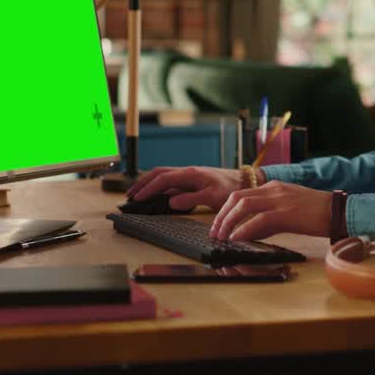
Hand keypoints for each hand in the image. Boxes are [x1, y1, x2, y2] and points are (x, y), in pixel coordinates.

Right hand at [125, 166, 240, 211]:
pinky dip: (158, 187)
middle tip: (130, 196)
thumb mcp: (212, 196)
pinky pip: (170, 182)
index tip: (137, 198)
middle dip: (142, 183)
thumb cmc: (230, 188)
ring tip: (137, 194)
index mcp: (190, 174)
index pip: (163, 179)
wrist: (244, 181)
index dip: (148, 189)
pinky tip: (155, 195)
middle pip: (158, 174)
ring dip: (148, 184)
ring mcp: (188, 176)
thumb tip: (170, 202)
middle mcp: (186, 172)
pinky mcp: (191, 180)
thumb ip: (191, 199)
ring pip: (163, 176)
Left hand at [210, 181, 332, 241]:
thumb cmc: (318, 214)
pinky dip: (244, 230)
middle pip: (236, 198)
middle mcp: (274, 189)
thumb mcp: (289, 211)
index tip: (218, 225)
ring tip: (222, 238)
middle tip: (215, 233)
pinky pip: (259, 220)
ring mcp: (280, 199)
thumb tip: (250, 233)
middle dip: (221, 216)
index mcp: (274, 187)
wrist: (340, 211)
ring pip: (243, 206)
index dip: (225, 210)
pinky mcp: (287, 213)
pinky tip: (236, 239)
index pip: (240, 194)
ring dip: (228, 223)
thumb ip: (269, 219)